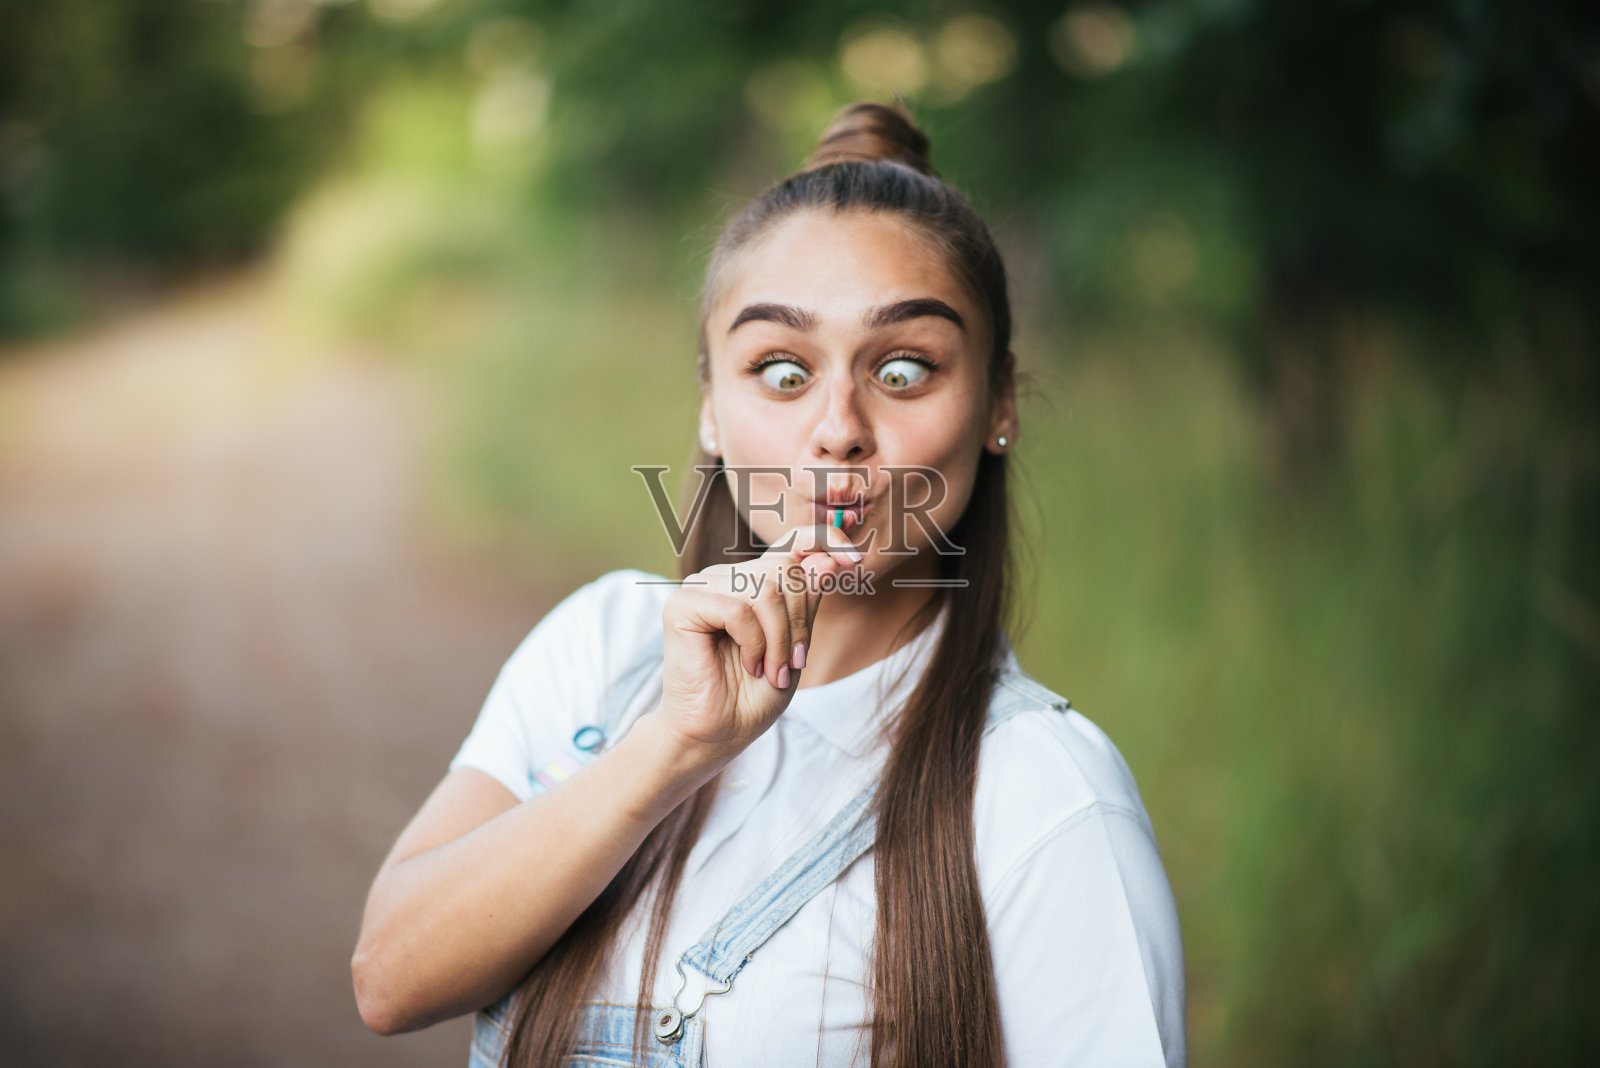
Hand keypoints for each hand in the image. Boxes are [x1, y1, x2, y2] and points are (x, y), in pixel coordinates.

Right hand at [654, 523, 862, 758]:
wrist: (720, 733)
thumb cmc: (754, 695)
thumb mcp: (797, 646)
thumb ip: (808, 602)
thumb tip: (828, 559)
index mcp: (756, 581)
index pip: (794, 541)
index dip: (827, 539)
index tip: (855, 560)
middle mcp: (729, 576)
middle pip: (786, 570)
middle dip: (799, 622)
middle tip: (792, 663)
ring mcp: (703, 587)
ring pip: (765, 590)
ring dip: (778, 640)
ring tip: (771, 671)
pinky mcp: (682, 604)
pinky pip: (739, 608)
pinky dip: (753, 643)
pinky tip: (748, 664)